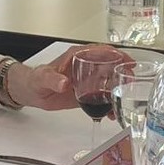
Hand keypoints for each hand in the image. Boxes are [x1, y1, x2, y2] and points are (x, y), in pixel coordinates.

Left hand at [6, 45, 130, 110]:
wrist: (32, 92)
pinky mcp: (86, 92)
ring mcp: (87, 79)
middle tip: (131, 83)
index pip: (102, 51)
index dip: (117, 55)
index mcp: (78, 56)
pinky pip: (101, 96)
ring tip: (123, 102)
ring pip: (108, 82)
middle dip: (123, 73)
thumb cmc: (36, 79)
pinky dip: (108, 104)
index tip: (128, 62)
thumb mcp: (43, 78)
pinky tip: (111, 113)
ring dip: (118, 91)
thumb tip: (64, 83)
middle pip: (111, 66)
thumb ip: (53, 79)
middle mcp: (86, 66)